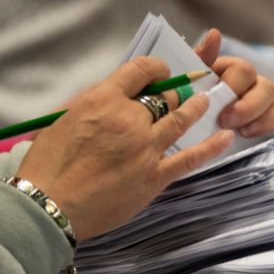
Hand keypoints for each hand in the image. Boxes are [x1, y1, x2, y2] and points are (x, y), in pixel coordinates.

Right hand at [17, 57, 234, 241]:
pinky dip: (211, 146)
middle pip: (165, 96)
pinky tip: (225, 136)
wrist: (47, 205)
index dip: (156, 67)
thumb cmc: (48, 165)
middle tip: (181, 93)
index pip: (140, 70)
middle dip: (174, 92)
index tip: (162, 71)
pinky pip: (190, 157)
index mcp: (102, 100)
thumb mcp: (64, 120)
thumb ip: (94, 104)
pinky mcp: (154, 176)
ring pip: (181, 119)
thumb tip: (117, 96)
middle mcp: (128, 119)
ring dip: (196, 108)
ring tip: (206, 101)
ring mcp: (145, 148)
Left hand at [194, 29, 273, 136]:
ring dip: (266, 120)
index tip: (217, 106)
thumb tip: (214, 34)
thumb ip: (201, 59)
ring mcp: (266, 104)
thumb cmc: (192, 102)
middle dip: (249, 107)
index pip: (245, 70)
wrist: (192, 130)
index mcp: (234, 71)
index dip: (234, 87)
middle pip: (267, 88)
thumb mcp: (191, 80)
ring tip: (245, 133)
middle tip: (227, 122)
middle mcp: (253, 85)